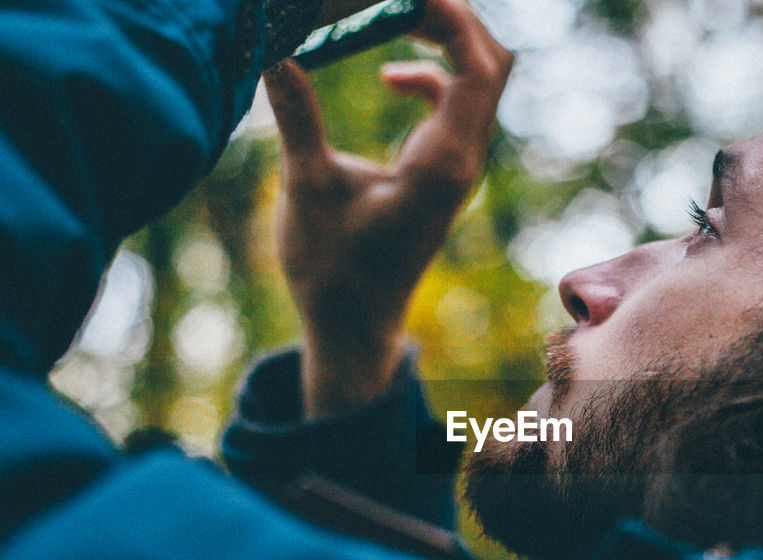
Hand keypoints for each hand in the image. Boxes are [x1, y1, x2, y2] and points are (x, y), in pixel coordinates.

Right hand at [263, 0, 511, 417]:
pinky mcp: (446, 171)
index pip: (476, 69)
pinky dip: (434, 75)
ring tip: (390, 12)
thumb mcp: (307, 188)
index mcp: (442, 163)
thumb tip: (271, 48)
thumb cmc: (333, 269)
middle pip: (491, 64)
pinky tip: (388, 78)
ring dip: (445, 42)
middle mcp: (464, 161)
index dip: (449, 17)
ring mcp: (460, 167)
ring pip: (480, 82)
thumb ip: (295, 115)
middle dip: (451, 18)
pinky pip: (460, 104)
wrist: (355, 325)